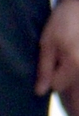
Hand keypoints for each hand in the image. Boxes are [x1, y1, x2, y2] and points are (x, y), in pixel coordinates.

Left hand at [36, 0, 78, 115]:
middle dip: (60, 77)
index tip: (47, 63)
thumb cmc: (61, 23)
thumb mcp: (47, 44)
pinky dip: (74, 68)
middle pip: (70, 86)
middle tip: (56, 58)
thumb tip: (40, 92)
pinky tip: (71, 53)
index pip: (57, 86)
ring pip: (76, 79)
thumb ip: (44, 68)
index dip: (48, 77)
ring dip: (68, 72)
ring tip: (65, 53)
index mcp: (74, 64)